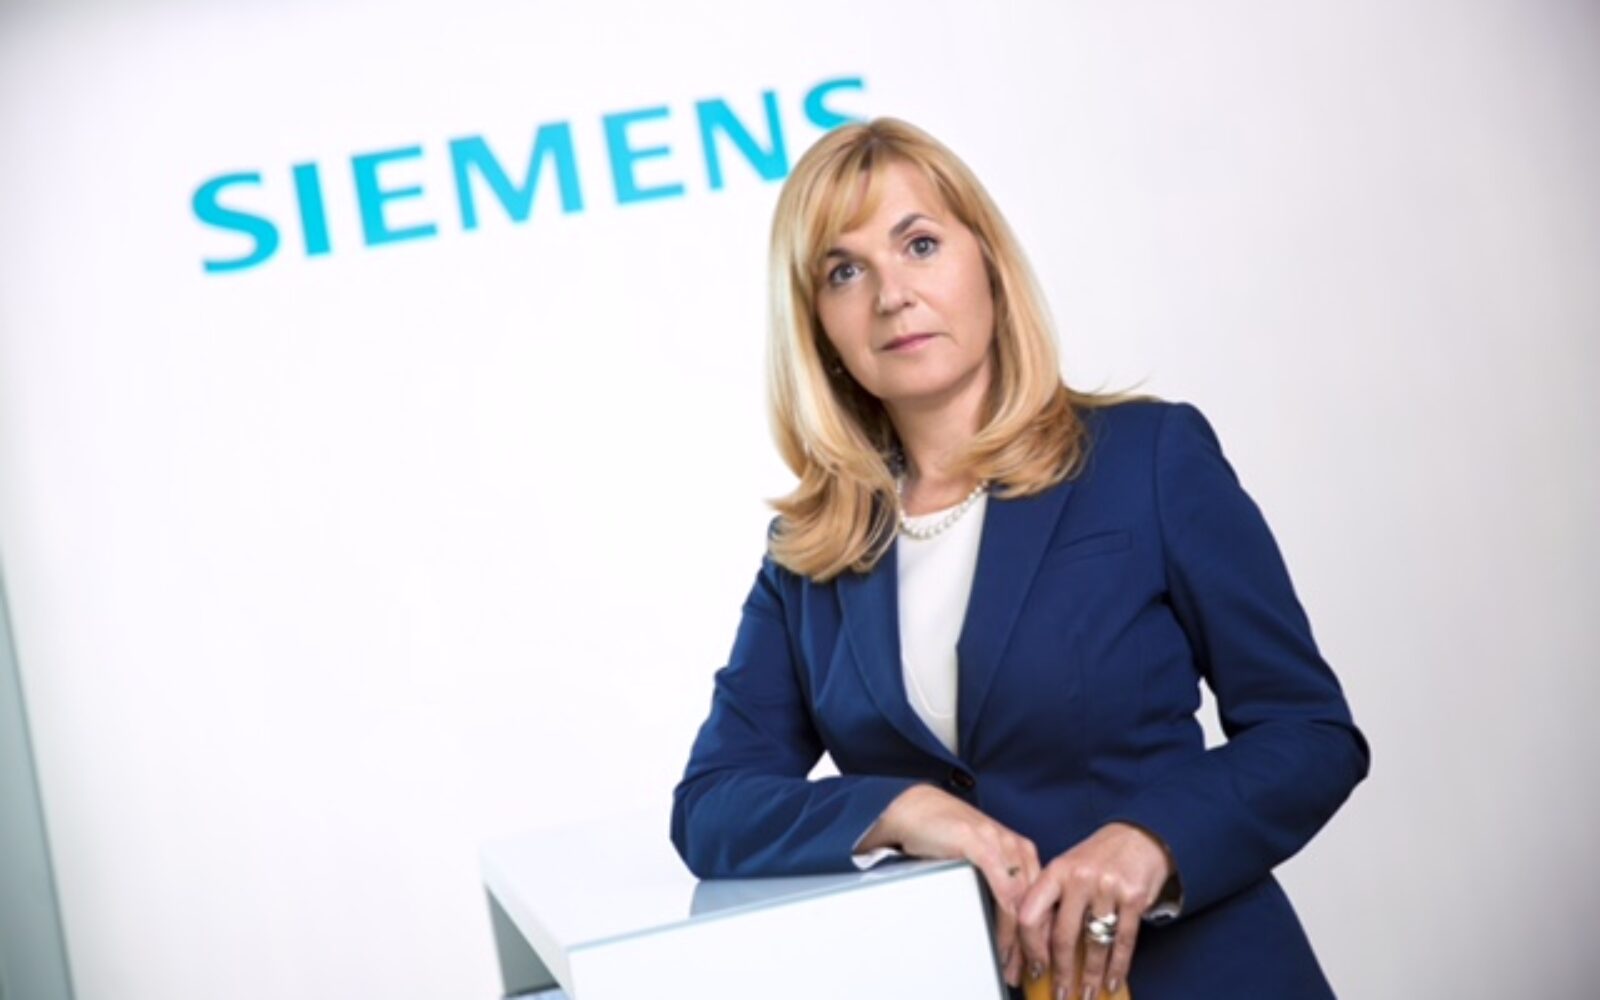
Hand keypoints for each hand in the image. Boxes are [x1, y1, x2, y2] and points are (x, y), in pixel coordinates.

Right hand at [858, 785, 1040, 986]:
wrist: (915, 808)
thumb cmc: (942, 832)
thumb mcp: (978, 857)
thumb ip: (996, 878)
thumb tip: (1006, 917)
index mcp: (1020, 849)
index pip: (1043, 896)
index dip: (1041, 931)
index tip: (1036, 956)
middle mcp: (1015, 845)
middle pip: (1037, 901)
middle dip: (1034, 941)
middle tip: (1027, 968)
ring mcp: (999, 844)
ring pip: (1024, 900)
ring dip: (1020, 937)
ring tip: (1012, 961)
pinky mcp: (980, 845)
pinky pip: (1003, 890)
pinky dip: (1006, 919)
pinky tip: (1002, 936)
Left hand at [1017, 822, 1172, 999]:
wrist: (1138, 837)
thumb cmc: (1097, 858)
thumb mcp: (1067, 869)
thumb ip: (1052, 901)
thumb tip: (1038, 947)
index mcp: (1055, 871)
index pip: (1031, 914)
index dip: (1029, 947)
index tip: (1033, 968)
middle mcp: (1079, 878)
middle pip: (1063, 936)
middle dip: (1060, 972)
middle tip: (1060, 994)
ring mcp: (1108, 888)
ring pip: (1095, 943)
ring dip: (1090, 975)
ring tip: (1086, 993)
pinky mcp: (1134, 897)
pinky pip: (1124, 941)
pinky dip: (1118, 967)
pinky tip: (1112, 981)